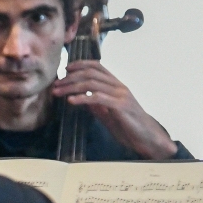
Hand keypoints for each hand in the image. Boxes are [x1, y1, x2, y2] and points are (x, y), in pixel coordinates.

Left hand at [50, 60, 177, 159]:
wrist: (146, 138)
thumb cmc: (128, 126)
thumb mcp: (108, 113)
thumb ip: (96, 104)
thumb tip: (80, 97)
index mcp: (117, 85)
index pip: (98, 67)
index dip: (80, 65)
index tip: (65, 69)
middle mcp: (119, 86)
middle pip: (91, 73)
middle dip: (70, 77)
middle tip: (56, 84)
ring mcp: (120, 95)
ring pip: (92, 83)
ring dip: (71, 87)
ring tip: (58, 92)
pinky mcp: (120, 106)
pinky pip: (98, 97)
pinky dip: (82, 97)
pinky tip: (71, 101)